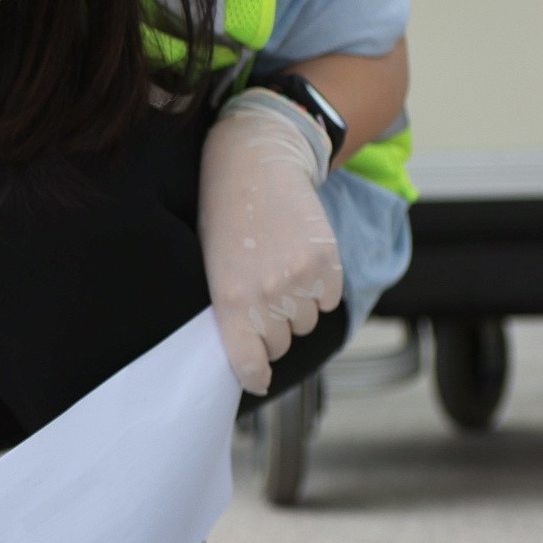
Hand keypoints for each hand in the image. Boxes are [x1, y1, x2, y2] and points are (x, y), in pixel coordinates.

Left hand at [198, 88, 342, 394]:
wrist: (255, 164)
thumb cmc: (224, 217)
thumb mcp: (213, 267)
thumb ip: (232, 310)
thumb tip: (254, 352)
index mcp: (229, 300)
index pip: (249, 362)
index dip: (254, 375)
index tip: (256, 378)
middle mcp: (267, 296)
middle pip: (281, 344)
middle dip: (273, 330)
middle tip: (261, 298)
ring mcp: (301, 280)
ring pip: (307, 323)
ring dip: (297, 309)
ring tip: (278, 273)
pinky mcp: (328, 263)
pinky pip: (329, 301)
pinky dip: (319, 290)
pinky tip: (300, 262)